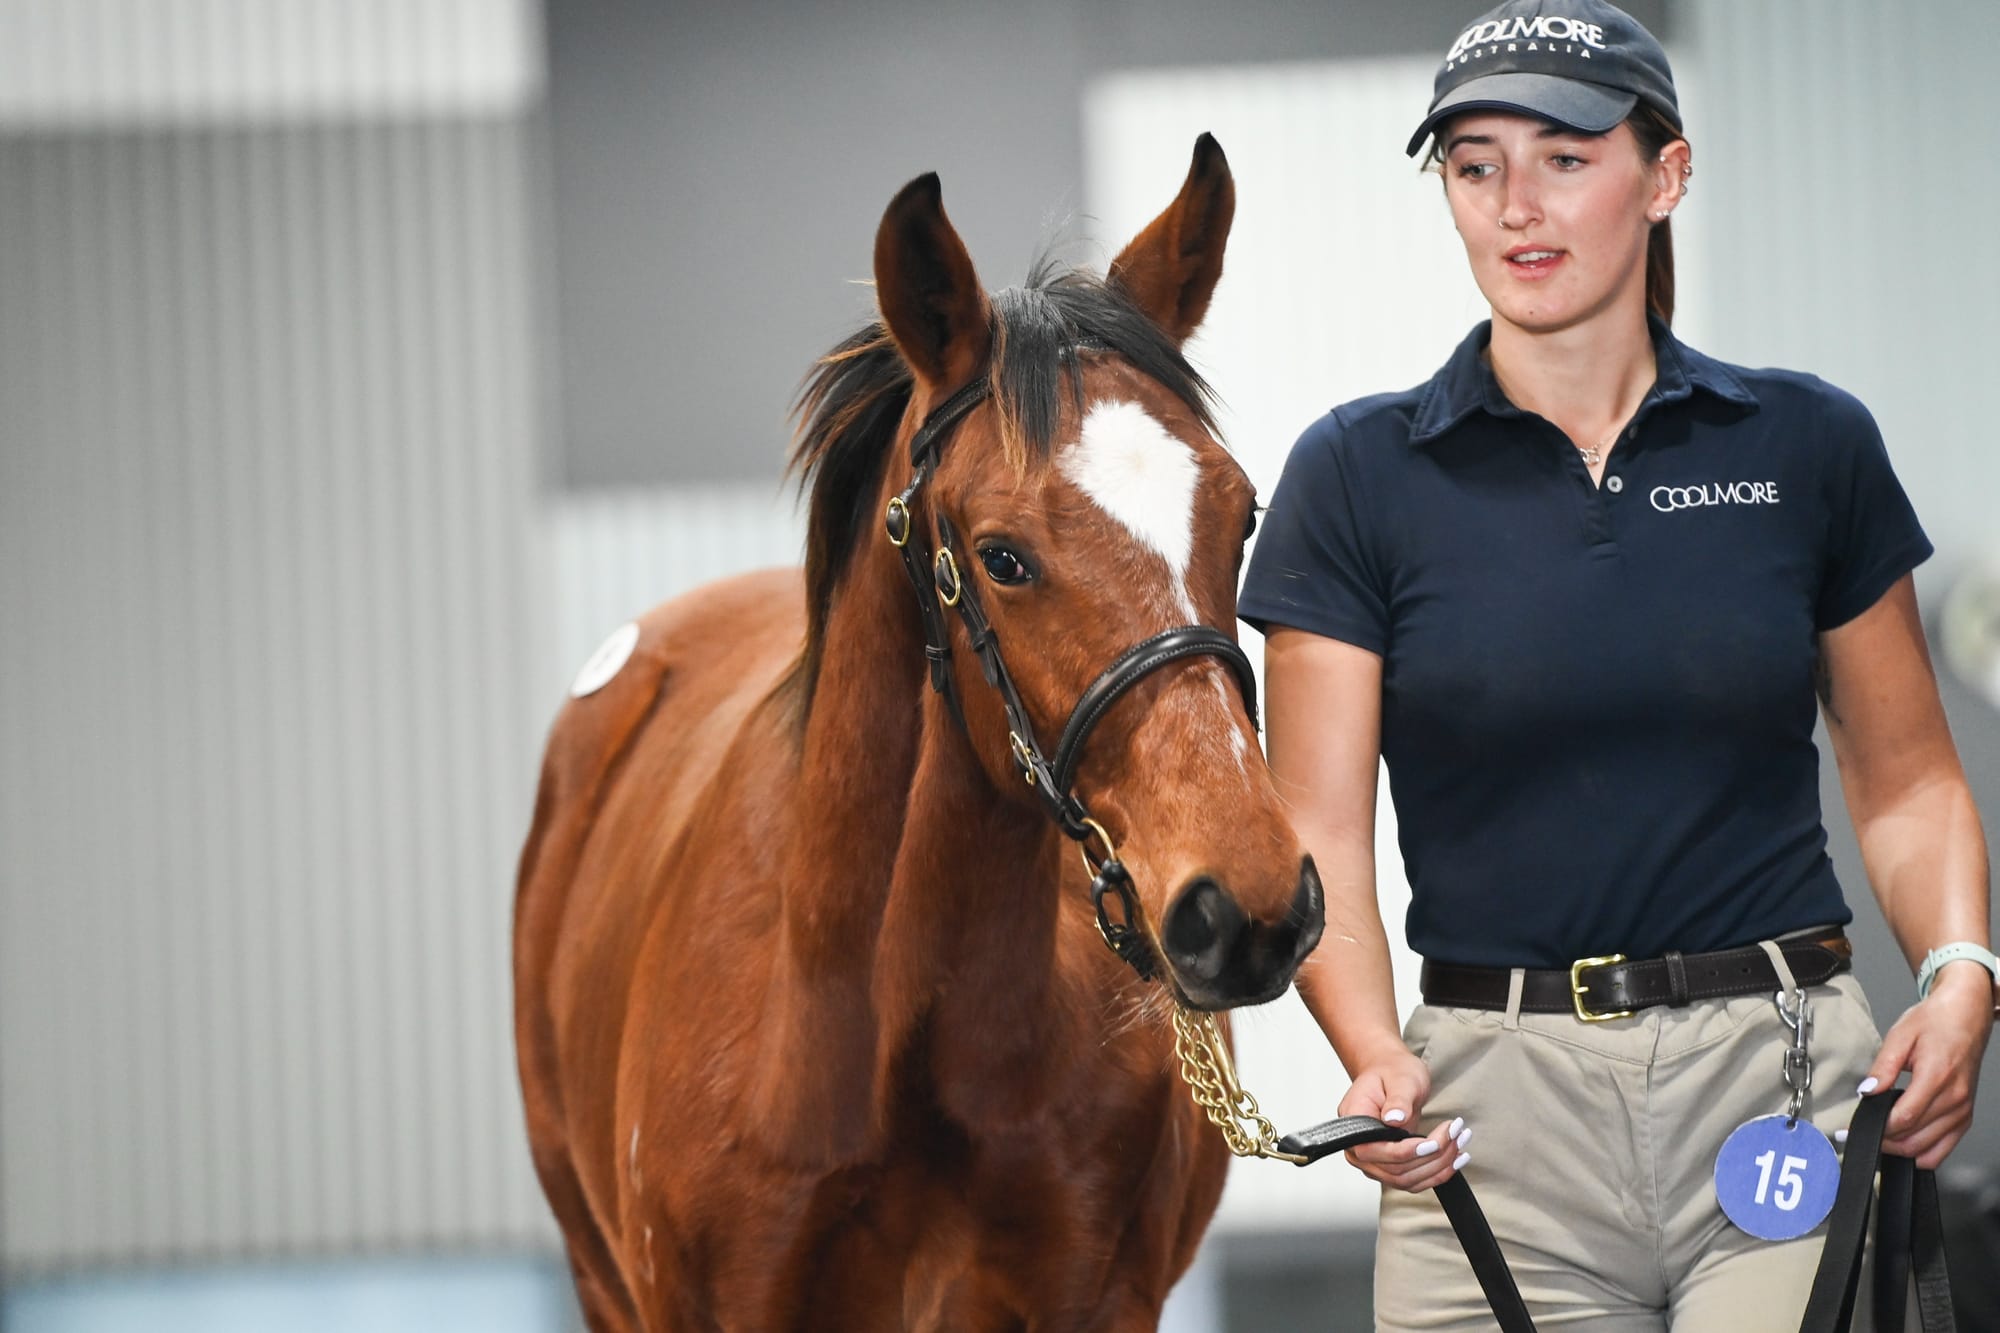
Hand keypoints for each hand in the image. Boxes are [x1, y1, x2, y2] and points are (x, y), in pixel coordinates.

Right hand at [1335, 1047, 1470, 1191]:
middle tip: (1456, 1132)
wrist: (1392, 1076)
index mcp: (1354, 1122)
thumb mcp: (1400, 1079)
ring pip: (1407, 1180)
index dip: (1406, 1152)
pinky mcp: (1391, 1168)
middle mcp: (1358, 1148)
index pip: (1374, 1150)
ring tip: (1460, 1141)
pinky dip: (1437, 1173)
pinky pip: (1414, 1181)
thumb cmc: (1392, 1073)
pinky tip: (1456, 1159)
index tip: (1434, 1143)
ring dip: (1439, 1166)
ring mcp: (1374, 1162)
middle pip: (1394, 1170)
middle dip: (1432, 1156)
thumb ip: (1397, 1099)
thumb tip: (1393, 1119)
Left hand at [1858, 963, 1994, 1168]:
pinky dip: (1921, 1152)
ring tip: (1877, 1136)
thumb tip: (1867, 1092)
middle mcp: (1955, 1099)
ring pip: (1927, 1150)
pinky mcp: (1965, 1117)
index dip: (1875, 1128)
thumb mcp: (1900, 1036)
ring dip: (1899, 1149)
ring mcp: (1962, 1111)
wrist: (1965, 1017)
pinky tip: (1902, 1140)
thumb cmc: (1935, 1022)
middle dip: (1882, 1141)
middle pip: (1913, 1139)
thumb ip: (1882, 1067)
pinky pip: (1943, 1149)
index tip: (1850, 1130)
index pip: (1904, 1118)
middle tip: (1859, 1134)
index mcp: (1937, 1077)